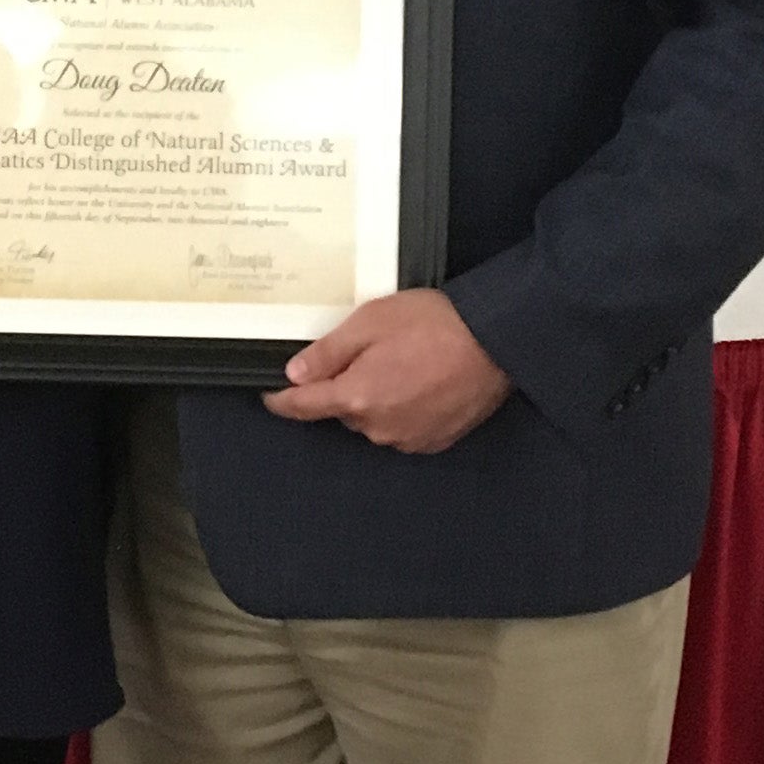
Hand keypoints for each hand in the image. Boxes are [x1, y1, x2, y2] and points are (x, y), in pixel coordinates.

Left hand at [262, 288, 510, 452]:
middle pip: (343, 410)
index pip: (304, 407)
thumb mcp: (370, 321)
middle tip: (366, 351)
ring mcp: (408, 439)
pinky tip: (420, 381)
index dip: (282, 401)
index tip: (269, 395)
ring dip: (376, 398)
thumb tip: (295, 374)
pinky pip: (402, 427)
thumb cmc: (432, 325)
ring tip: (402, 362)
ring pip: (374, 420)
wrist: (493, 343)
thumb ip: (329, 351)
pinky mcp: (434, 441)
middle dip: (344, 386)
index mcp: (356, 397)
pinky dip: (402, 408)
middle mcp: (378, 428)